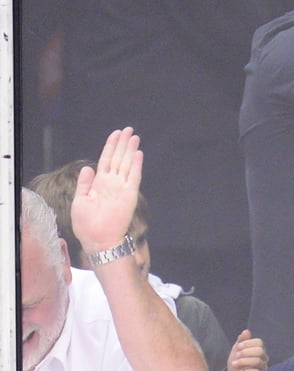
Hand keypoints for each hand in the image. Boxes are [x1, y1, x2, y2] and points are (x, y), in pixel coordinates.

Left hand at [70, 127, 142, 252]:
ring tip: (134, 136)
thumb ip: (84, 184)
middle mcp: (112, 183)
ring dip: (130, 150)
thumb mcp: (79, 201)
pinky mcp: (130, 194)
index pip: (106, 160)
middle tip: (128, 129)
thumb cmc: (87, 225)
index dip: (110, 146)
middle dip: (122, 143)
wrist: (99, 240)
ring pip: (127, 164)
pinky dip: (137, 164)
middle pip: (118, 158)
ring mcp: (122, 188)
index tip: (115, 134)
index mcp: (99, 183)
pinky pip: (134, 176)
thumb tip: (88, 167)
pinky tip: (138, 153)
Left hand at [226, 329, 268, 370]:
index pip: (259, 342)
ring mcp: (263, 369)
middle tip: (237, 356)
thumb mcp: (236, 351)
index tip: (238, 347)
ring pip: (257, 361)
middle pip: (260, 351)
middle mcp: (263, 359)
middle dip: (246, 352)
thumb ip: (241, 341)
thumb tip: (246, 331)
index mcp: (259, 350)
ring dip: (243, 361)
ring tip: (235, 364)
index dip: (248, 343)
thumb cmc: (236, 364)